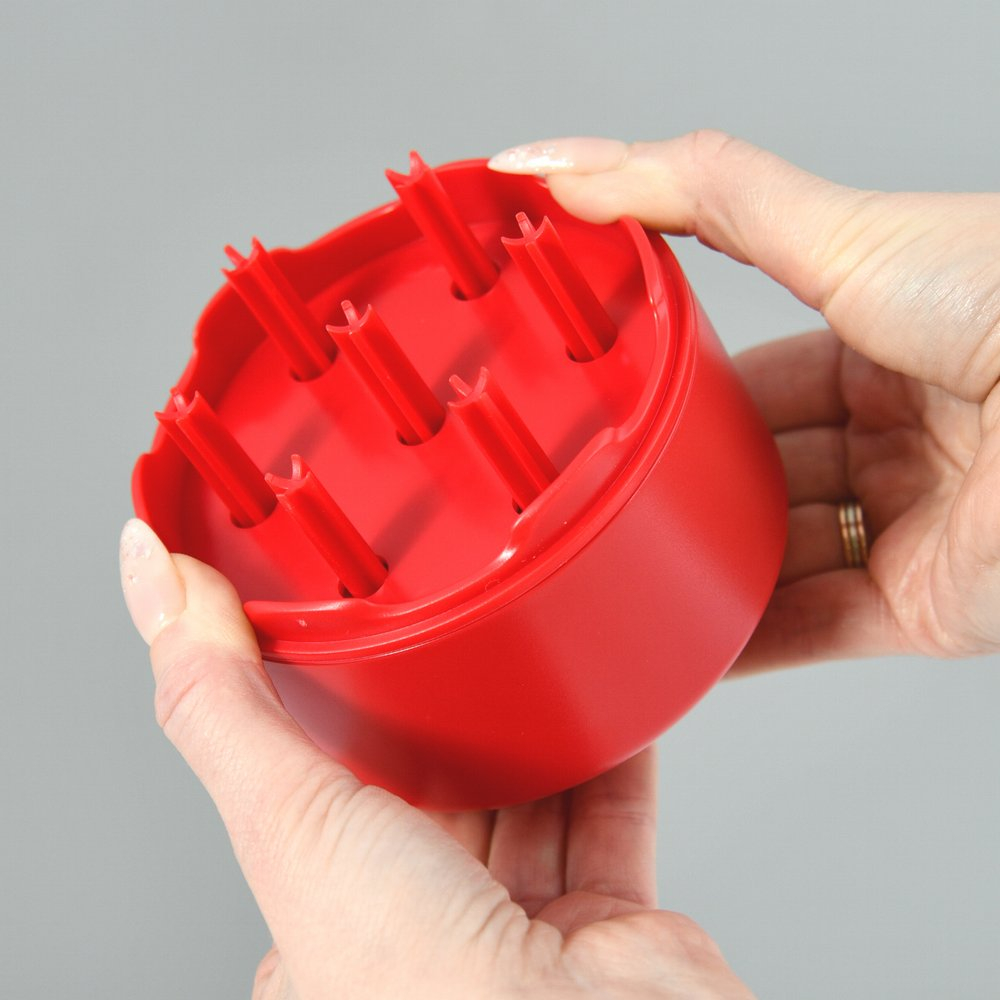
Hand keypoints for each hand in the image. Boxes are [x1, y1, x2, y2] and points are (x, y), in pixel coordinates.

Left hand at [120, 519, 752, 998]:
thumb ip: (220, 703)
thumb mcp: (287, 818)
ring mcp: (521, 933)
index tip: (351, 670)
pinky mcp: (610, 921)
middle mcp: (424, 936)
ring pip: (528, 800)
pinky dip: (612, 753)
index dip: (339, 734)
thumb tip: (160, 588)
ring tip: (527, 659)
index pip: (327, 804)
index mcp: (331, 930)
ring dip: (532, 730)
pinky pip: (612, 813)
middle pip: (437, 796)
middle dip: (445, 724)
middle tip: (447, 646)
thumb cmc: (417, 985)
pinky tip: (604, 700)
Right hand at [490, 132, 999, 669]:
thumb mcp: (842, 235)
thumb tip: (576, 166)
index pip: (751, 378)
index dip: (678, 394)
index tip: (603, 406)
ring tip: (618, 576)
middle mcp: (896, 437)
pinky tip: (676, 644)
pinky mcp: (923, 606)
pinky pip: (811, 630)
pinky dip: (743, 645)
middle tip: (601, 497)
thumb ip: (708, 196)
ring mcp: (907, 525)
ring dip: (702, 573)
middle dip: (682, 490)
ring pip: (774, 560)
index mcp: (882, 342)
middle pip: (756, 474)